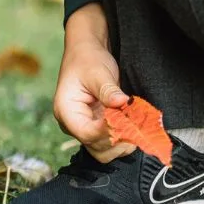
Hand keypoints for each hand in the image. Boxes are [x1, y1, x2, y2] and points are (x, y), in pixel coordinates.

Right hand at [53, 3, 132, 160]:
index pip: (88, 134)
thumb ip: (108, 90)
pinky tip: (133, 124)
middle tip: (137, 125)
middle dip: (119, 140)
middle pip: (97, 148)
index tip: (129, 122)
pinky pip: (110, 142)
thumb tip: (121, 102)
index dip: (110, 132)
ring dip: (123, 142)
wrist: (86, 52)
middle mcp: (72, 124)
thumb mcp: (98, 71)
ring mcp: (84, 128)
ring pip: (105, 150)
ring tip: (136, 124)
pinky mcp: (96, 128)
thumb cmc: (87, 59)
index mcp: (66, 111)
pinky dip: (124, 138)